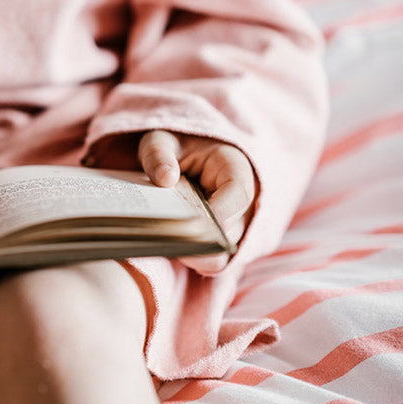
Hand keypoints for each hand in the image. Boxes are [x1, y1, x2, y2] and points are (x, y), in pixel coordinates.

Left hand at [137, 130, 256, 272]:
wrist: (187, 158)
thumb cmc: (176, 147)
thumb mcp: (162, 140)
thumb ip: (158, 155)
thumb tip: (164, 178)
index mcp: (236, 168)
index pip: (238, 195)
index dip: (217, 213)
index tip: (188, 223)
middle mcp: (246, 202)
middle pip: (231, 232)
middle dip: (199, 239)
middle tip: (164, 238)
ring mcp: (239, 226)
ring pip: (224, 254)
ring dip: (195, 254)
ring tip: (165, 243)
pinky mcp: (225, 243)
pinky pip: (215, 263)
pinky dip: (194, 260)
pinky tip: (170, 250)